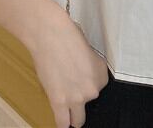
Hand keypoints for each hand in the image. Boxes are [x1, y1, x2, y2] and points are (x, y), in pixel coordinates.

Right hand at [27, 4, 108, 127]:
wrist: (50, 34)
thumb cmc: (66, 34)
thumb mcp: (87, 49)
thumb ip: (88, 66)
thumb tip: (81, 73)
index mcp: (102, 72)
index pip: (99, 86)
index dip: (88, 81)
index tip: (80, 77)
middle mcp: (93, 87)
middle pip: (89, 100)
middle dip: (81, 95)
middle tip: (71, 84)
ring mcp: (76, 97)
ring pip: (78, 119)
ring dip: (74, 116)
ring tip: (70, 112)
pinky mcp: (59, 101)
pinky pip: (63, 122)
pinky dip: (63, 123)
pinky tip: (63, 122)